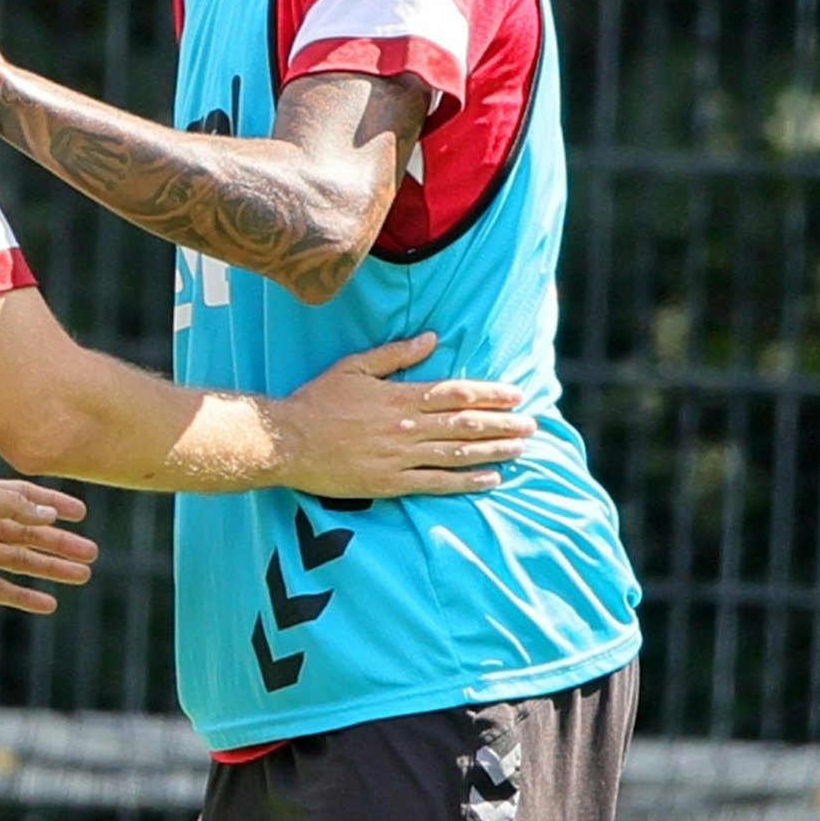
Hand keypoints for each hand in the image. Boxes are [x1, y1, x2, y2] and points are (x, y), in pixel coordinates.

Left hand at [0, 476, 97, 612]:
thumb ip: (14, 505)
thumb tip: (50, 516)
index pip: (27, 498)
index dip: (54, 504)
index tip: (82, 513)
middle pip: (30, 533)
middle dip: (61, 542)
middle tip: (93, 553)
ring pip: (21, 560)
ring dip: (51, 568)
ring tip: (83, 575)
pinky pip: (0, 588)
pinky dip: (24, 596)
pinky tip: (49, 603)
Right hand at [265, 333, 536, 497]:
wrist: (287, 441)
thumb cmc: (316, 401)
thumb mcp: (352, 367)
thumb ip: (394, 354)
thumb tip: (431, 338)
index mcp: (398, 396)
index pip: (455, 393)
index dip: (489, 394)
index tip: (516, 394)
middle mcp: (406, 427)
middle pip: (465, 424)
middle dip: (503, 424)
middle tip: (532, 425)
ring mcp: (400, 457)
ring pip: (457, 453)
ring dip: (494, 450)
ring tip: (522, 448)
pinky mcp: (391, 482)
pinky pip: (438, 483)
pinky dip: (468, 481)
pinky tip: (492, 479)